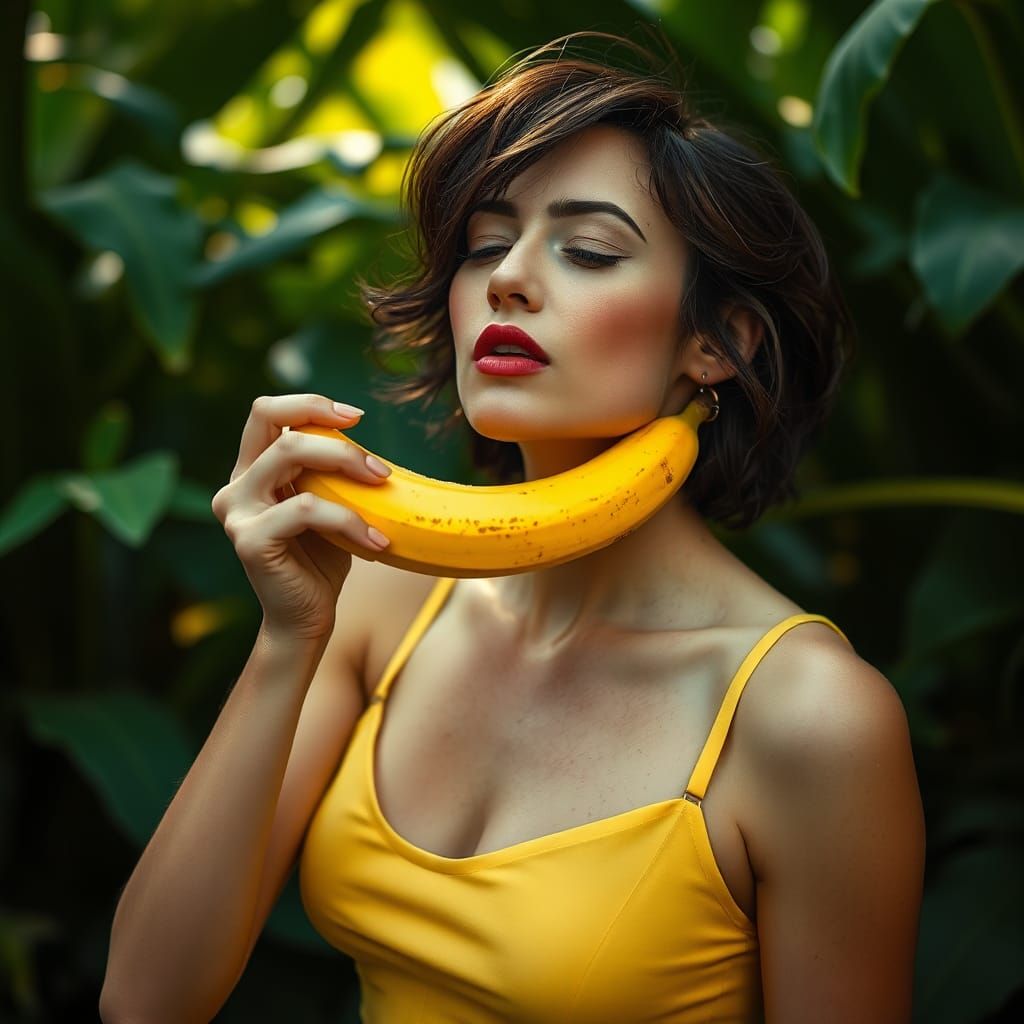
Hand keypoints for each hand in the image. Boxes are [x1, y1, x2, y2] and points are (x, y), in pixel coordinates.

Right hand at [211, 394, 391, 640]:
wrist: (307, 618)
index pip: (266, 412)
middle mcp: (235, 486)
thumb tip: (364, 439)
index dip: (310, 404)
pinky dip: (350, 520)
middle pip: (274, 423)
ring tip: (383, 487)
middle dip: (335, 436)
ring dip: (346, 464)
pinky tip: (377, 542)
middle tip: (379, 467)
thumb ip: (330, 472)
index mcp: (251, 471)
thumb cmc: (322, 558)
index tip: (356, 416)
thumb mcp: (330, 503)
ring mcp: (237, 512)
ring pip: (289, 454)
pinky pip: (307, 508)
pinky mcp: (250, 539)